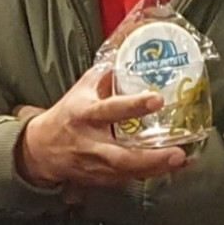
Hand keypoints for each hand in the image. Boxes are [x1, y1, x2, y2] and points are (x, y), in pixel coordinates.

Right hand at [16, 68, 188, 189]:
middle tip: (178, 152)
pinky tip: (173, 166)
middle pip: (121, 155)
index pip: (109, 110)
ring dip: (157, 168)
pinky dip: (153, 173)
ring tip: (183, 160)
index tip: (157, 100)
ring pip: (128, 172)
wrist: (41, 150)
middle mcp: (90, 143)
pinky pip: (129, 179)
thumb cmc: (67, 115)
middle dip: (151, 157)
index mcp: (84, 114)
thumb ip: (107, 73)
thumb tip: (132, 45)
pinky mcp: (101, 178)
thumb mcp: (82, 89)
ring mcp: (95, 165)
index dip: (133, 106)